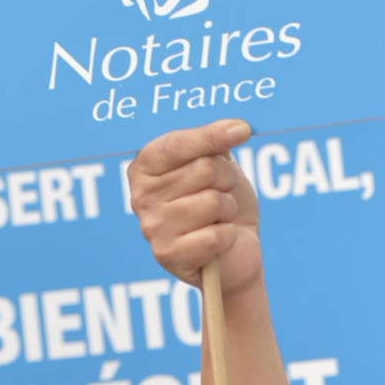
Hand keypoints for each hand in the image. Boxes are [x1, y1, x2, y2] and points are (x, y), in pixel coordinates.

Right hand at [128, 120, 261, 300]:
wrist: (234, 251)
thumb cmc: (222, 202)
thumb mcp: (218, 163)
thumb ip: (215, 142)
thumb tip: (239, 128)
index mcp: (145, 168)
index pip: (176, 144)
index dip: (211, 136)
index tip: (242, 130)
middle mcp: (141, 197)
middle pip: (202, 169)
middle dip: (226, 180)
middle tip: (223, 192)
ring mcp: (152, 228)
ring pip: (213, 202)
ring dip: (228, 209)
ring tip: (218, 218)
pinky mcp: (168, 256)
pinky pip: (217, 234)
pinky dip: (228, 236)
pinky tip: (217, 241)